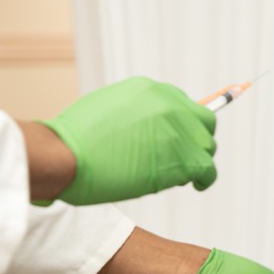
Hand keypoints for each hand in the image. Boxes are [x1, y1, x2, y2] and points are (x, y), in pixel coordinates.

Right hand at [38, 76, 216, 204]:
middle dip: (195, 138)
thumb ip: (133, 114)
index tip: (175, 137)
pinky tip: (197, 185)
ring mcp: (179, 130)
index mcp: (149, 89)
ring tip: (179, 174)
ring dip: (196, 160)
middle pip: (202, 121)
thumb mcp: (106, 108)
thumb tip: (145, 131)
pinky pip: (207, 169)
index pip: (181, 102)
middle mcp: (169, 104)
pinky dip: (205, 179)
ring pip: (206, 146)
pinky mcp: (184, 157)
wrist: (66, 154)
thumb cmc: (73, 141)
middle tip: (183, 156)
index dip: (181, 123)